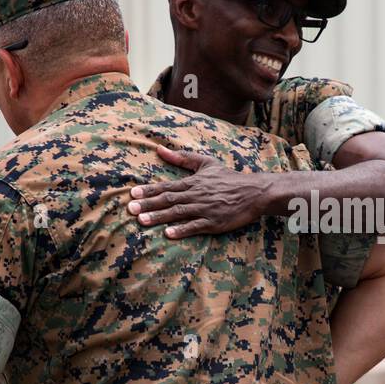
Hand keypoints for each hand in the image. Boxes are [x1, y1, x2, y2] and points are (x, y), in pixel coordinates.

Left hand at [127, 147, 271, 238]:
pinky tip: (169, 234)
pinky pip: (195, 227)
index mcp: (193, 182)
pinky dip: (182, 230)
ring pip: (178, 213)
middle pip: (168, 200)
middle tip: (130, 209)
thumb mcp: (207, 163)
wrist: (254, 192)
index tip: (133, 194)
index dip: (149, 190)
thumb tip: (160, 149)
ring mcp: (205, 210)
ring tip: (142, 221)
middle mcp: (196, 195)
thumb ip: (183, 157)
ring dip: (160, 217)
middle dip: (148, 205)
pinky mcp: (214, 223)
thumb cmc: (229, 178)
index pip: (167, 186)